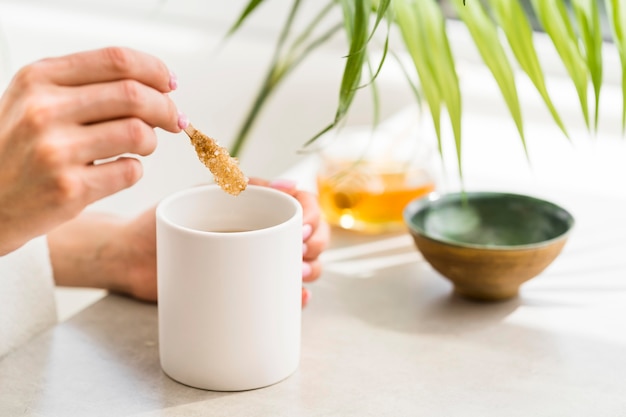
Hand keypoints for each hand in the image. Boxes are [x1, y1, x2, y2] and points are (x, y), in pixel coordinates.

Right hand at [0, 47, 182, 254]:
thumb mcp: (35, 99)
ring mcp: (55, 151)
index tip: (170, 83)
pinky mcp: (69, 188)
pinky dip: (135, 169)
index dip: (155, 70)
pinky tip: (119, 169)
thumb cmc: (20, 146)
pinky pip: (130, 171)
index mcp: (39, 78)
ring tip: (141, 145)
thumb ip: (86, 84)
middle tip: (174, 120)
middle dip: (166, 108)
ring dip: (151, 140)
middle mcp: (44, 110)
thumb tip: (157, 83)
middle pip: (134, 95)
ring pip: (138, 132)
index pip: (116, 60)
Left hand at [49, 179, 329, 307]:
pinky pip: (281, 295)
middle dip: (316, 245)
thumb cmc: (169, 218)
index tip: (303, 229)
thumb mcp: (206, 193)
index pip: (304, 205)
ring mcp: (258, 263)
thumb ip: (243, 184)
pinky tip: (298, 299)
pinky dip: (297, 298)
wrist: (133, 255)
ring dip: (311, 271)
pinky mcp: (248, 290)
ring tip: (298, 275)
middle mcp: (265, 234)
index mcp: (260, 207)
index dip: (314, 216)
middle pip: (312, 237)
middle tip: (300, 253)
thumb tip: (289, 184)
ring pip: (304, 266)